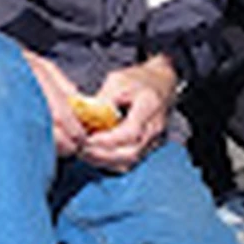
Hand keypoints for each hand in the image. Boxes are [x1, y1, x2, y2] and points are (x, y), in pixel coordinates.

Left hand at [23, 51, 174, 166]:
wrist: (162, 83)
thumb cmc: (139, 80)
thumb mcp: (118, 80)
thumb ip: (104, 99)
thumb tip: (85, 116)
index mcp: (149, 107)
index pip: (130, 133)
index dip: (106, 140)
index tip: (86, 138)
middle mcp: (154, 128)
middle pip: (130, 153)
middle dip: (102, 155)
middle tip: (81, 149)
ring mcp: (154, 140)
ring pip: (130, 162)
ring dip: (105, 162)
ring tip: (85, 154)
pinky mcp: (149, 147)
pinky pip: (131, 163)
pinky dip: (112, 163)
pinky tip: (96, 156)